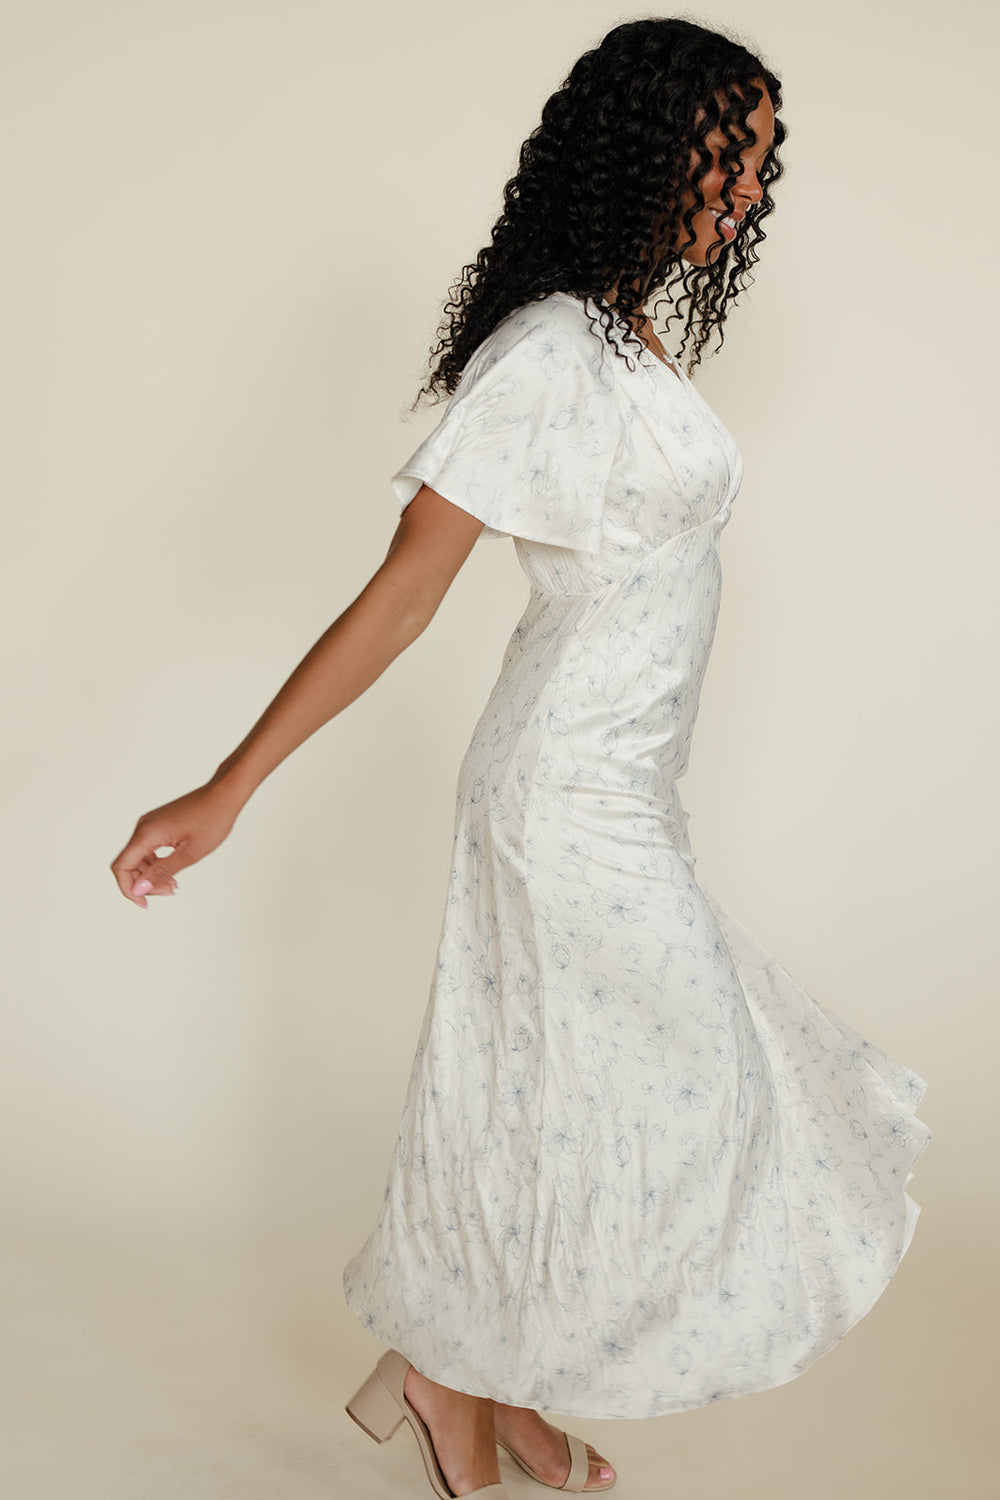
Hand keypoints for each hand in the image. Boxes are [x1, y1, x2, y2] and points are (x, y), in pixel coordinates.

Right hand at [110, 783, 241, 907]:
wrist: (224, 794)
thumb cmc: (212, 820)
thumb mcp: (190, 853)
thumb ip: (162, 872)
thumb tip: (139, 889)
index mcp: (147, 833)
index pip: (122, 867)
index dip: (128, 889)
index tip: (144, 904)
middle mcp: (143, 827)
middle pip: (128, 864)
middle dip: (144, 884)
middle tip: (170, 892)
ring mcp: (149, 824)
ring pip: (138, 857)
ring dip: (151, 875)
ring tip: (174, 885)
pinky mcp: (157, 824)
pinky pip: (148, 848)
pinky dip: (156, 863)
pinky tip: (172, 873)